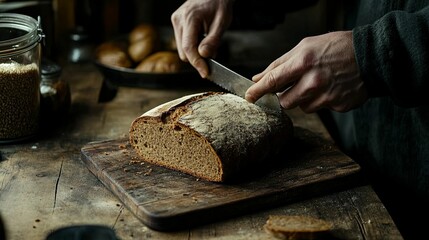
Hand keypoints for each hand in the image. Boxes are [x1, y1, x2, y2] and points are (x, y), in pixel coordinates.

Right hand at [171, 0, 233, 77]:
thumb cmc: (219, 4)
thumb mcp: (222, 22)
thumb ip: (213, 41)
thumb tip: (204, 56)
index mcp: (189, 18)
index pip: (189, 47)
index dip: (197, 63)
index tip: (205, 73)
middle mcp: (178, 20)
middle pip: (184, 52)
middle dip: (197, 58)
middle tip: (212, 55)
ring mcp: (176, 22)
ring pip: (182, 50)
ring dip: (195, 53)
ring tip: (208, 43)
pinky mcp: (176, 24)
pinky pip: (182, 43)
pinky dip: (193, 47)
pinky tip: (201, 40)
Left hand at [245, 31, 367, 112]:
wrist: (372, 56)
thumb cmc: (337, 47)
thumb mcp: (306, 46)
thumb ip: (280, 63)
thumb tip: (258, 77)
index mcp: (303, 63)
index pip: (272, 81)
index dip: (257, 91)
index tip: (249, 97)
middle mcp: (314, 82)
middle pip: (285, 102)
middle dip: (285, 96)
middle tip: (295, 85)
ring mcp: (327, 96)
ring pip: (303, 107)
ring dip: (304, 98)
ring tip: (318, 82)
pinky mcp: (338, 106)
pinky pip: (320, 108)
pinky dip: (321, 100)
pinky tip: (331, 87)